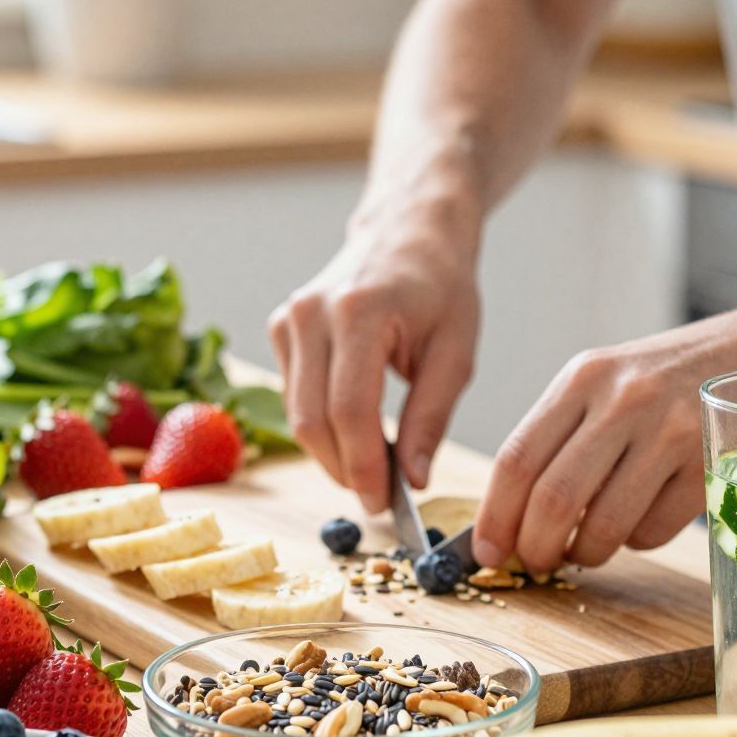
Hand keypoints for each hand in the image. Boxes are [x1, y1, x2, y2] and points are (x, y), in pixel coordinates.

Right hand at [269, 206, 481, 513]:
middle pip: (313, 419)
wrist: (408, 233)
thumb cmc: (440, 288)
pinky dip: (323, 425)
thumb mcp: (455, 354)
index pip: (350, 410)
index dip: (363, 467)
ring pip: (297, 414)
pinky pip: (294, 396)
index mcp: (360, 312)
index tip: (384, 503)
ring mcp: (290, 318)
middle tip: (380, 497)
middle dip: (345, 469)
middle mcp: (312, 313)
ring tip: (374, 466)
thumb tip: (413, 480)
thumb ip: (430, 418)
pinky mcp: (281, 327)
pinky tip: (357, 430)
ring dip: (332, 453)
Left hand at [473, 316, 736, 575]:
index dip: (494, 516)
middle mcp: (623, 399)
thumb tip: (513, 518)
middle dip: (536, 548)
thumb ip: (562, 437)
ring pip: (605, 525)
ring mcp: (671, 431)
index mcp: (584, 377)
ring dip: (587, 554)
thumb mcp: (610, 382)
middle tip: (536, 563)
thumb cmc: (675, 376)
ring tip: (588, 547)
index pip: (517, 458)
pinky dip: (637, 540)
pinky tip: (645, 515)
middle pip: (554, 499)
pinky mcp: (712, 463)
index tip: (487, 550)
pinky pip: (654, 530)